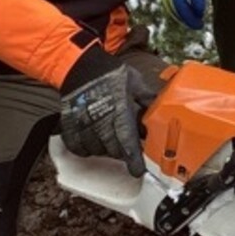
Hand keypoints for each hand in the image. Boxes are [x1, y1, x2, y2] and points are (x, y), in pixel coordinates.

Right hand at [60, 59, 160, 175]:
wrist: (80, 65)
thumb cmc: (109, 73)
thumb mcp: (134, 81)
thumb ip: (147, 99)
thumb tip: (165, 112)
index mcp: (119, 107)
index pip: (127, 139)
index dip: (133, 158)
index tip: (138, 170)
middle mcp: (99, 117)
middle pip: (112, 149)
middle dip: (123, 153)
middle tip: (127, 147)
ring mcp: (82, 121)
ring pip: (95, 150)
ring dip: (105, 150)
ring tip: (111, 140)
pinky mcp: (69, 123)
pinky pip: (76, 146)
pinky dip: (85, 149)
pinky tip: (93, 142)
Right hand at [157, 0, 206, 29]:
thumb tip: (199, 11)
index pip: (182, 10)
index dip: (192, 19)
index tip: (200, 25)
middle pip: (175, 10)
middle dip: (186, 19)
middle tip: (197, 24)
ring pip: (171, 5)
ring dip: (181, 13)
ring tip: (191, 17)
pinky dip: (178, 5)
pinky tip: (184, 3)